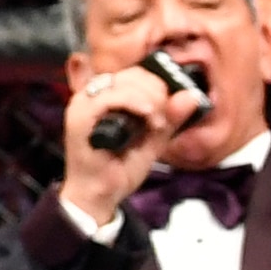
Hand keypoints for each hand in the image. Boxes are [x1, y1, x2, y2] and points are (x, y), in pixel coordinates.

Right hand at [58, 65, 193, 228]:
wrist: (99, 196)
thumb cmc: (119, 169)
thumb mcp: (153, 141)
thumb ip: (170, 119)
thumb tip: (191, 95)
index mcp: (108, 97)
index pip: (137, 74)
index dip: (159, 85)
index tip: (171, 107)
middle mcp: (92, 95)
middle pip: (132, 74)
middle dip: (157, 92)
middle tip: (163, 118)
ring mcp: (83, 104)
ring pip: (122, 82)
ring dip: (148, 99)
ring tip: (156, 123)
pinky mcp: (79, 117)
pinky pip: (108, 98)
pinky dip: (133, 102)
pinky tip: (147, 116)